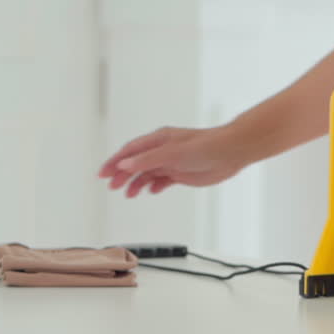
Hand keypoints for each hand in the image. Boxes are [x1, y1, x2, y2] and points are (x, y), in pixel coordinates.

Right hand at [98, 126, 247, 196]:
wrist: (230, 153)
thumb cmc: (205, 146)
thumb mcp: (172, 153)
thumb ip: (147, 160)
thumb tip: (125, 164)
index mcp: (159, 140)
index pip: (130, 151)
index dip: (115, 162)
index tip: (103, 173)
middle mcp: (164, 150)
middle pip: (136, 162)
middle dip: (122, 174)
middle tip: (111, 186)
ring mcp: (173, 161)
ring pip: (148, 172)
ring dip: (137, 182)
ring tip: (128, 194)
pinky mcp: (183, 172)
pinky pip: (163, 179)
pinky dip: (154, 185)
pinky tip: (150, 191)